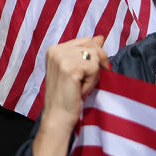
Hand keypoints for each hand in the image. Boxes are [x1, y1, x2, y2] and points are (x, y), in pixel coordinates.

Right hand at [32, 35, 109, 155]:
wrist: (58, 118)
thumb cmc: (68, 96)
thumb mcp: (77, 70)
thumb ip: (86, 52)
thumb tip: (100, 37)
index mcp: (54, 49)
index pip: (85, 40)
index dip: (95, 55)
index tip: (93, 72)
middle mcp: (55, 50)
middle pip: (91, 45)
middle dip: (97, 63)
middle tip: (88, 82)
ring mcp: (60, 58)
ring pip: (95, 56)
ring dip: (94, 75)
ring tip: (81, 87)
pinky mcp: (69, 68)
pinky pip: (94, 68)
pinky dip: (92, 81)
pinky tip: (81, 91)